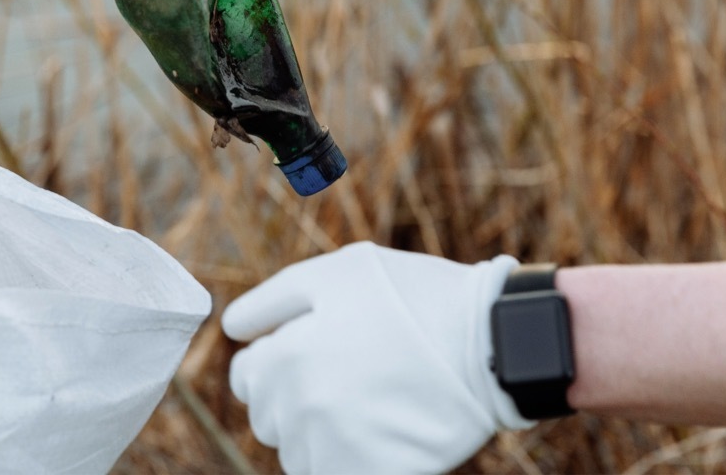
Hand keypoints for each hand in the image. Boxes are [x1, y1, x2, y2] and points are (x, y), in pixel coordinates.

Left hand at [221, 242, 531, 474]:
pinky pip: (332, 473)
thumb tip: (233, 331)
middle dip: (296, 396)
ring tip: (369, 398)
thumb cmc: (414, 298)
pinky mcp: (369, 474)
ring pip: (299, 453)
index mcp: (286, 359)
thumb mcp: (338, 272)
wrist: (492, 343)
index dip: (278, 360)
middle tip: (349, 372)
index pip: (247, 379)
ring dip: (321, 431)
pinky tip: (380, 427)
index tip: (315, 351)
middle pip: (269, 419)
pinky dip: (348, 458)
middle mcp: (302, 411)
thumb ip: (272, 300)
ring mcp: (336, 450)